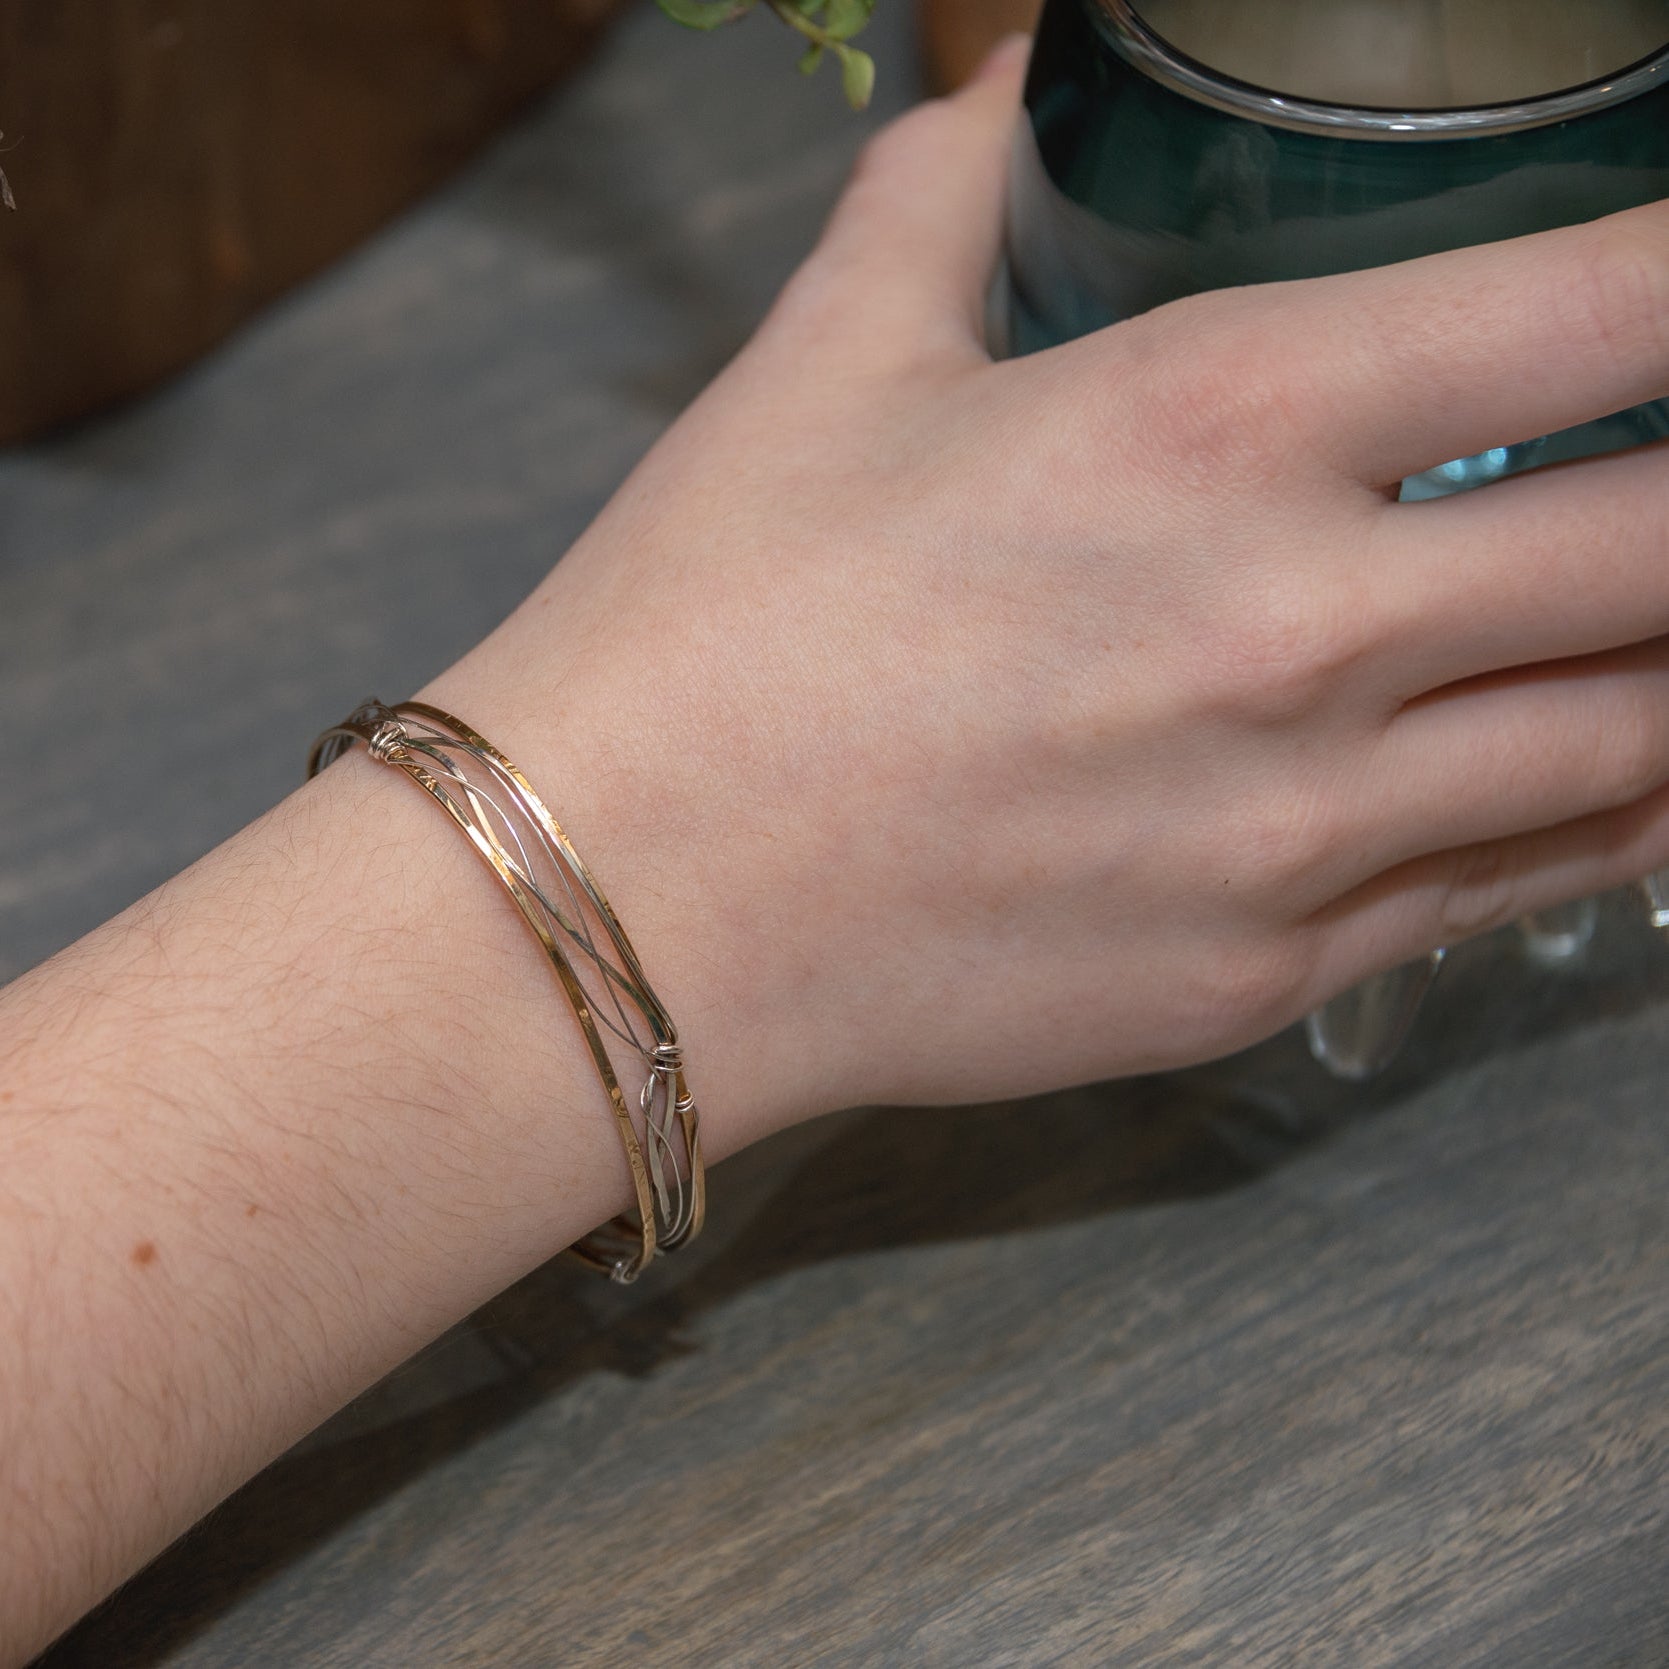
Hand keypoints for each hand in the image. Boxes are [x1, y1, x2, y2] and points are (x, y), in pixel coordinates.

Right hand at [435, 38, 1668, 1126]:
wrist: (621, 906)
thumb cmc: (708, 628)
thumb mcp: (826, 374)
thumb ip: (948, 202)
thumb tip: (991, 94)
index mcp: (1206, 426)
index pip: (1597, 308)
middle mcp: (1297, 633)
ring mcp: (1297, 832)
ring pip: (1633, 743)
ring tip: (1654, 627)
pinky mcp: (1265, 978)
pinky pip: (1511, 892)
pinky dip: (1594, 816)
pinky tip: (1604, 775)